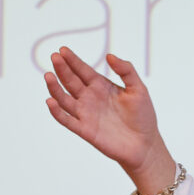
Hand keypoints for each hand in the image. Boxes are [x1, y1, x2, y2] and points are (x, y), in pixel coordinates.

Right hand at [44, 46, 174, 193]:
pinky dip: (57, 111)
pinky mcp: (84, 130)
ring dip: (55, 88)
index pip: (82, 70)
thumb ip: (126, 70)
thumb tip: (109, 56)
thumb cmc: (143, 116)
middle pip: (71, 81)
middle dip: (62, 69)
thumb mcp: (138, 89)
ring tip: (48, 75)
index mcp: (101, 86)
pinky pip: (66, 120)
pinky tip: (51, 101)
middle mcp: (90, 98)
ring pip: (64, 99)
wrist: (145, 144)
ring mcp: (85, 114)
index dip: (72, 60)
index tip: (63, 50)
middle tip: (54, 56)